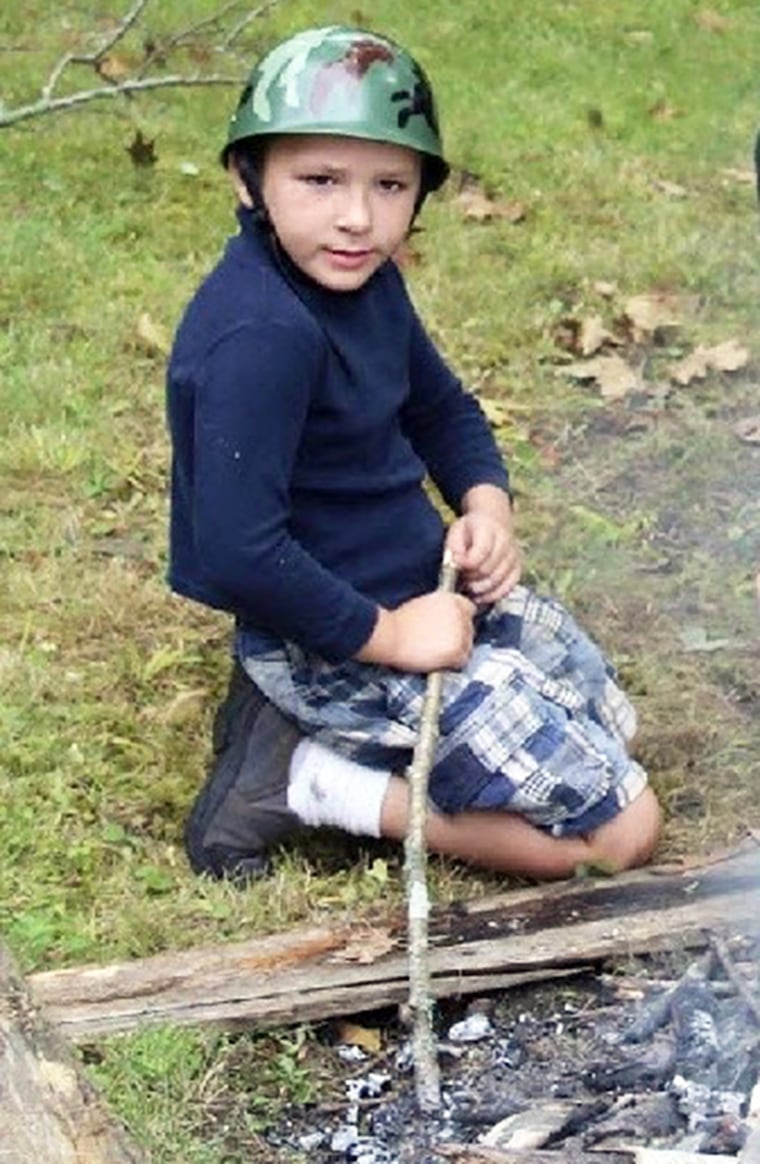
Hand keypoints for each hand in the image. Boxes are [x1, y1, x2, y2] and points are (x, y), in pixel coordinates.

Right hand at [356, 590, 475, 671]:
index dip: (459, 621)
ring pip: (467, 646)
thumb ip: (441, 610)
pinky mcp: (455, 650)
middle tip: (441, 643)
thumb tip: (448, 620)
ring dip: (456, 651)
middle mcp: (458, 613)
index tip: (452, 629)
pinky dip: (452, 664)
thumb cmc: (398, 623)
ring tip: (436, 652)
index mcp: (450, 599)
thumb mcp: (424, 605)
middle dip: (458, 637)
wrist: (389, 634)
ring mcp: (459, 632)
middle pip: (469, 629)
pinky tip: (437, 660)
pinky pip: (462, 661)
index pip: (469, 609)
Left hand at [446, 507, 521, 605]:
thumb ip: (454, 548)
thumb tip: (457, 564)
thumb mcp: (456, 532)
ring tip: (468, 585)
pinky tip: (480, 596)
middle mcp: (506, 541)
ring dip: (480, 588)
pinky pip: (508, 587)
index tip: (457, 566)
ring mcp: (514, 556)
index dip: (467, 563)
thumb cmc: (470, 531)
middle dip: (471, 577)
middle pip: (488, 569)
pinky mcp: (518, 568)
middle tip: (461, 576)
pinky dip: (493, 595)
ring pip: (498, 580)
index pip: (481, 551)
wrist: (492, 523)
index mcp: (488, 528)